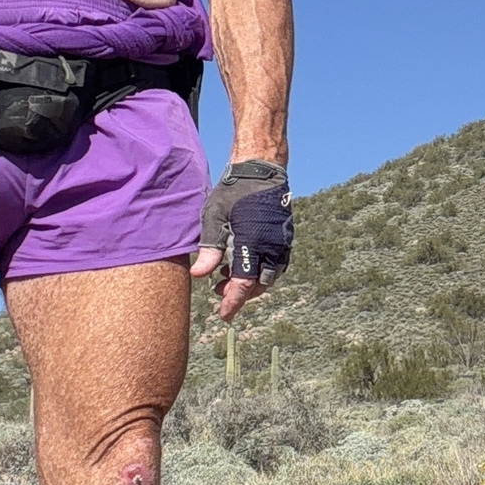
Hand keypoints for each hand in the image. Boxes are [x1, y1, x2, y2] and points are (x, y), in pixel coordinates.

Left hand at [192, 159, 289, 319]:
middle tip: (217, 289)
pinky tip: (243, 261)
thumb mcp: (214, 218)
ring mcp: (282, 242)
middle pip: (259, 285)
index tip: (223, 315)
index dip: (232, 302)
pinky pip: (277, 264)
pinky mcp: (286, 237)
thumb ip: (209, 249)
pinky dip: (260, 270)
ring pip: (270, 276)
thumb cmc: (232, 191)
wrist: (261, 169)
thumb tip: (198, 276)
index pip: (243, 284)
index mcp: (252, 243)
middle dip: (240, 293)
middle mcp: (271, 247)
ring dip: (250, 282)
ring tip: (226, 274)